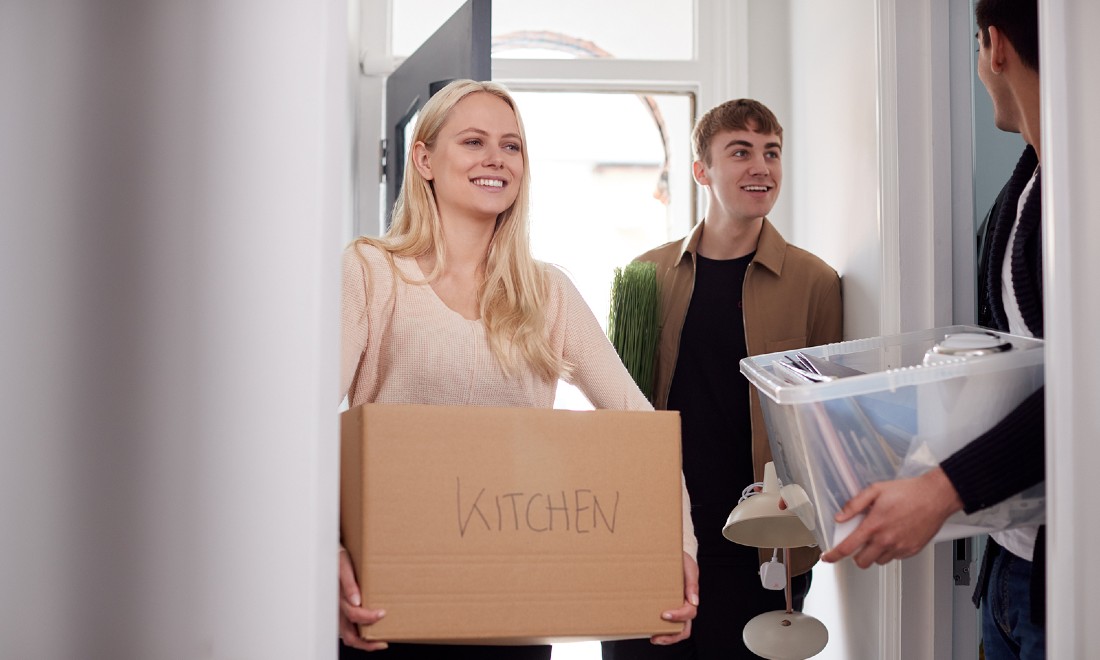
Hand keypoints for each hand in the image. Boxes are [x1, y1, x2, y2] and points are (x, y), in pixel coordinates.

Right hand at [338, 546, 388, 651]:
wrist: (333, 558)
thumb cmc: (339, 560)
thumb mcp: (344, 566)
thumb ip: (349, 583)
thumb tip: (355, 600)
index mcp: (339, 598)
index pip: (354, 614)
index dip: (368, 617)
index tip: (382, 613)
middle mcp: (338, 610)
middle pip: (350, 636)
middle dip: (366, 643)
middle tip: (382, 642)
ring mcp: (340, 614)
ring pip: (349, 636)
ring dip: (363, 642)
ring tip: (379, 641)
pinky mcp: (343, 613)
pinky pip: (350, 630)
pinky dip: (361, 635)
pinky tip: (372, 631)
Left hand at [650, 551, 698, 644]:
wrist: (674, 555)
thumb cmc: (683, 561)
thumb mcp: (689, 568)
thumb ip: (692, 584)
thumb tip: (694, 601)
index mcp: (691, 598)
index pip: (689, 613)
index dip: (678, 617)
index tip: (664, 615)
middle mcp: (684, 606)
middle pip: (684, 629)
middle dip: (671, 637)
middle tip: (656, 637)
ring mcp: (675, 608)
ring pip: (676, 630)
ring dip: (665, 637)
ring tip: (652, 637)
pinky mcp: (666, 607)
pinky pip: (665, 622)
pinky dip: (658, 628)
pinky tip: (648, 627)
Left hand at [820, 467, 963, 567]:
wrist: (936, 496)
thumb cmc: (909, 492)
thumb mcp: (875, 490)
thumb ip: (854, 505)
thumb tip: (840, 517)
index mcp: (874, 525)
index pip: (847, 547)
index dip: (833, 555)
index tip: (827, 557)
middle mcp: (886, 540)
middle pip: (862, 562)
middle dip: (856, 556)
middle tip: (858, 545)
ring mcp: (900, 547)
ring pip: (879, 561)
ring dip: (874, 553)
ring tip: (879, 536)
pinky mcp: (912, 550)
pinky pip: (895, 558)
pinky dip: (890, 551)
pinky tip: (893, 536)